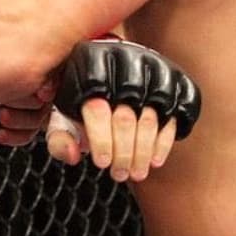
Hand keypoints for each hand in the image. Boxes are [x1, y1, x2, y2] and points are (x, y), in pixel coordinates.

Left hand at [47, 38, 200, 179]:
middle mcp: (124, 60)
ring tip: (136, 173)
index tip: (102, 163)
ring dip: (145, 152)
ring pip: (151, 119)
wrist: (112, 65)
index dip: (101, 140)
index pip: (97, 109)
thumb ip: (59, 138)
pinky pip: (176, 113)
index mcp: (90, 64)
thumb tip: (73, 156)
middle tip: (119, 175)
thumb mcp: (62, 113)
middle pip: (126, 118)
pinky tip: (155, 160)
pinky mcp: (175, 78)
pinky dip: (166, 140)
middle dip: (124, 154)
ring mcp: (153, 68)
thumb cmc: (83, 96)